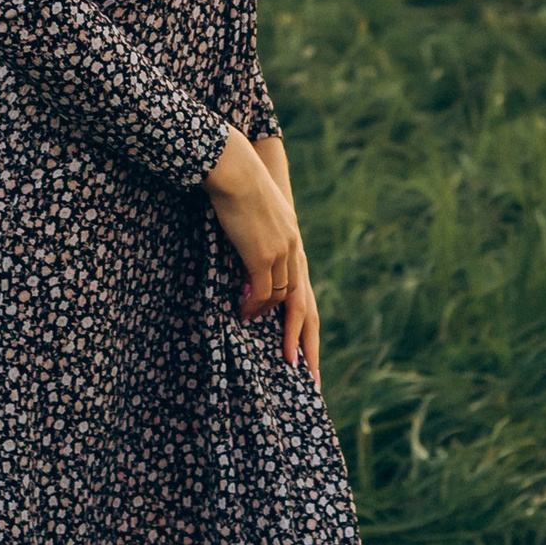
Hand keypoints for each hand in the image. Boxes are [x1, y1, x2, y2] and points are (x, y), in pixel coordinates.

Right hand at [207, 131, 322, 381]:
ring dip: (274, 327)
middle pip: (306, 306)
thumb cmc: (239, 186)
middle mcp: (294, 251)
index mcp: (293, 243)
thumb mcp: (256, 216)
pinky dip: (254, 308)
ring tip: (268, 346)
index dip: (307, 325)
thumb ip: (259, 240)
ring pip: (283, 302)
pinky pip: (262, 293)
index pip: (306, 292)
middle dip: (307, 343)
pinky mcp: (263, 254)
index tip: (308, 354)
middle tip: (309, 376)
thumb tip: (248, 266)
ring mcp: (281, 253)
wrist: (236, 168)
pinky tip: (244, 316)